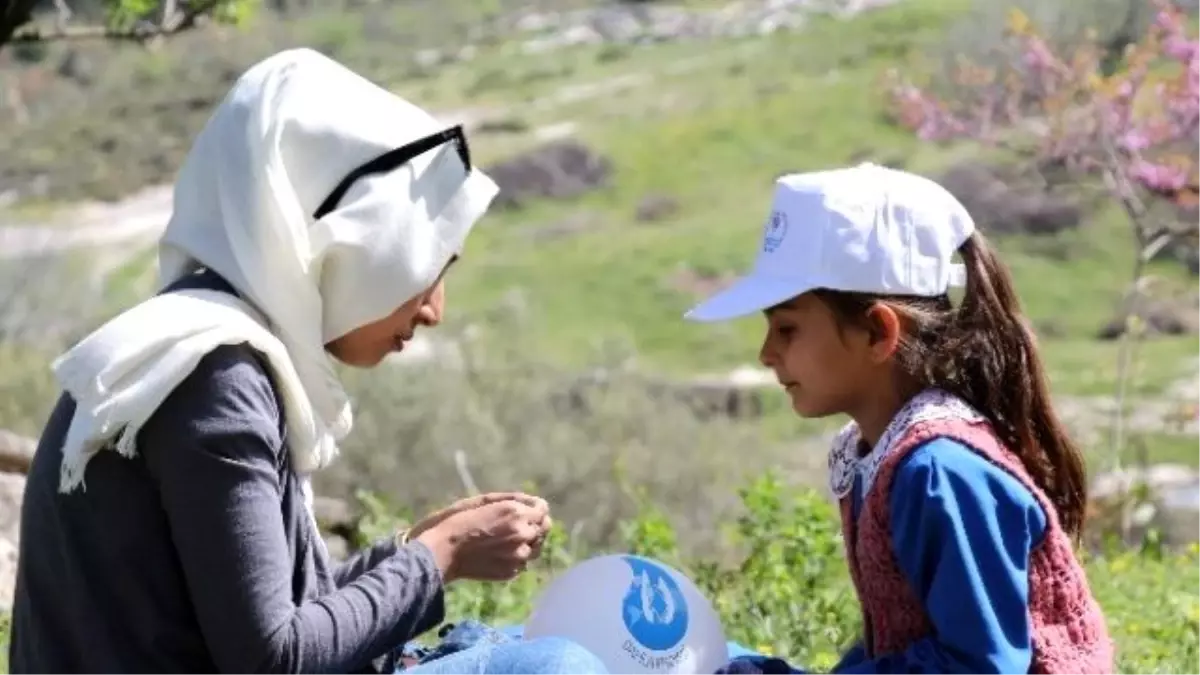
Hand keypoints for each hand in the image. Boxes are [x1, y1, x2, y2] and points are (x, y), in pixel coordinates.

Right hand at [416, 498, 550, 582]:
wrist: (442, 552)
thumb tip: (533, 504)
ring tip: (505, 539)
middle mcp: (522, 535)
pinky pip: (523, 562)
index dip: (534, 508)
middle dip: (533, 524)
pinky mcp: (511, 572)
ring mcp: (518, 556)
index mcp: (516, 514)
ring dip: (527, 542)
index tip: (524, 510)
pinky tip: (497, 552)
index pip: (543, 509)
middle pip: (544, 528)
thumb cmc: (459, 520)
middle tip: (515, 524)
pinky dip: (516, 557)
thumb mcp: (485, 501)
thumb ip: (514, 500)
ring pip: (535, 547)